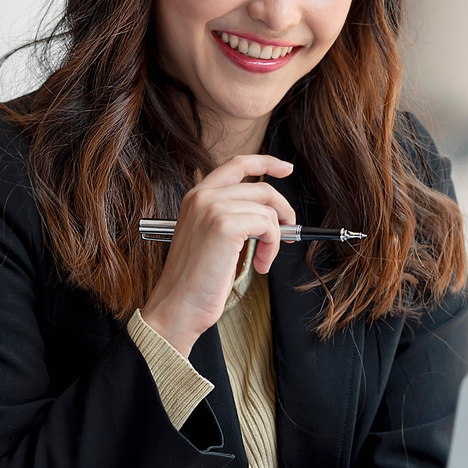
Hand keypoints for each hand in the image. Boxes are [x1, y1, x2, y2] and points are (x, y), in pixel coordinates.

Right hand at [139, 154, 297, 356]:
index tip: (286, 168)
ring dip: (274, 239)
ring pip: (267, 211)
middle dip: (282, 210)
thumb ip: (231, 216)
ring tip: (263, 259)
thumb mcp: (210, 237)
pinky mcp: (225, 225)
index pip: (236, 164)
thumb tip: (271, 212)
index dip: (265, 162)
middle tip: (289, 230)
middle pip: (261, 188)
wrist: (178, 305)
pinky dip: (272, 246)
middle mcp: (202, 196)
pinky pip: (268, 226)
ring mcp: (212, 208)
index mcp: (196, 196)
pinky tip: (260, 264)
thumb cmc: (195, 280)